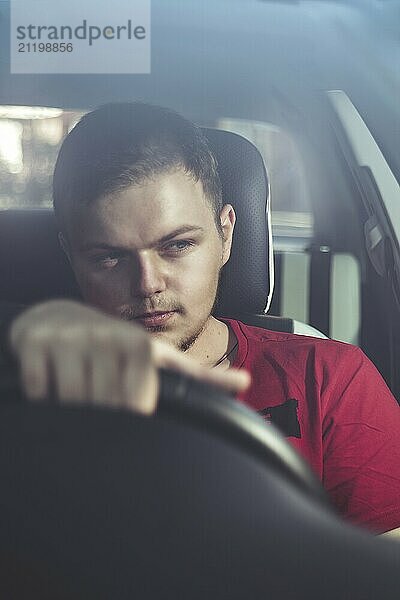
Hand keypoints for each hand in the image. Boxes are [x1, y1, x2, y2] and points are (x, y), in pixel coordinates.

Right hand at [9, 300, 249, 414]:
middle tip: (96, 395)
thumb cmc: (113, 344)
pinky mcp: (36, 344)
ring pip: (73, 403)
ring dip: (72, 406)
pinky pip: (40, 392)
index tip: (125, 410)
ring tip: (76, 387)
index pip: (139, 404)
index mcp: (141, 348)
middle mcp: (109, 339)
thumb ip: (198, 374)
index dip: (130, 415)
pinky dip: (43, 396)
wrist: (57, 317)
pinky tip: (52, 381)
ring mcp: (71, 340)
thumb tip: (244, 382)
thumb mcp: (156, 355)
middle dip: (99, 412)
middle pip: (106, 408)